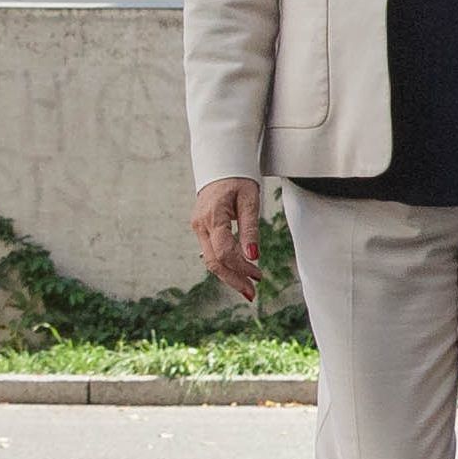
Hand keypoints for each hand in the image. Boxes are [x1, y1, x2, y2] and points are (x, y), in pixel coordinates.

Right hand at [191, 176, 263, 302]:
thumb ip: (250, 229)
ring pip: (211, 259)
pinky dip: (225, 263)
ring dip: (229, 274)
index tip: (258, 276)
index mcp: (213, 217)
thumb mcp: (250, 201)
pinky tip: (239, 271)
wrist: (220, 164)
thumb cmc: (238, 179)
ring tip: (248, 286)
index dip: (241, 268)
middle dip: (233, 280)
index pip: (224, 252)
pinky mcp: (201, 228)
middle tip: (252, 294)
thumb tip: (253, 256)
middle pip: (214, 261)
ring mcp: (198, 227)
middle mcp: (201, 225)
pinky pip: (211, 251)